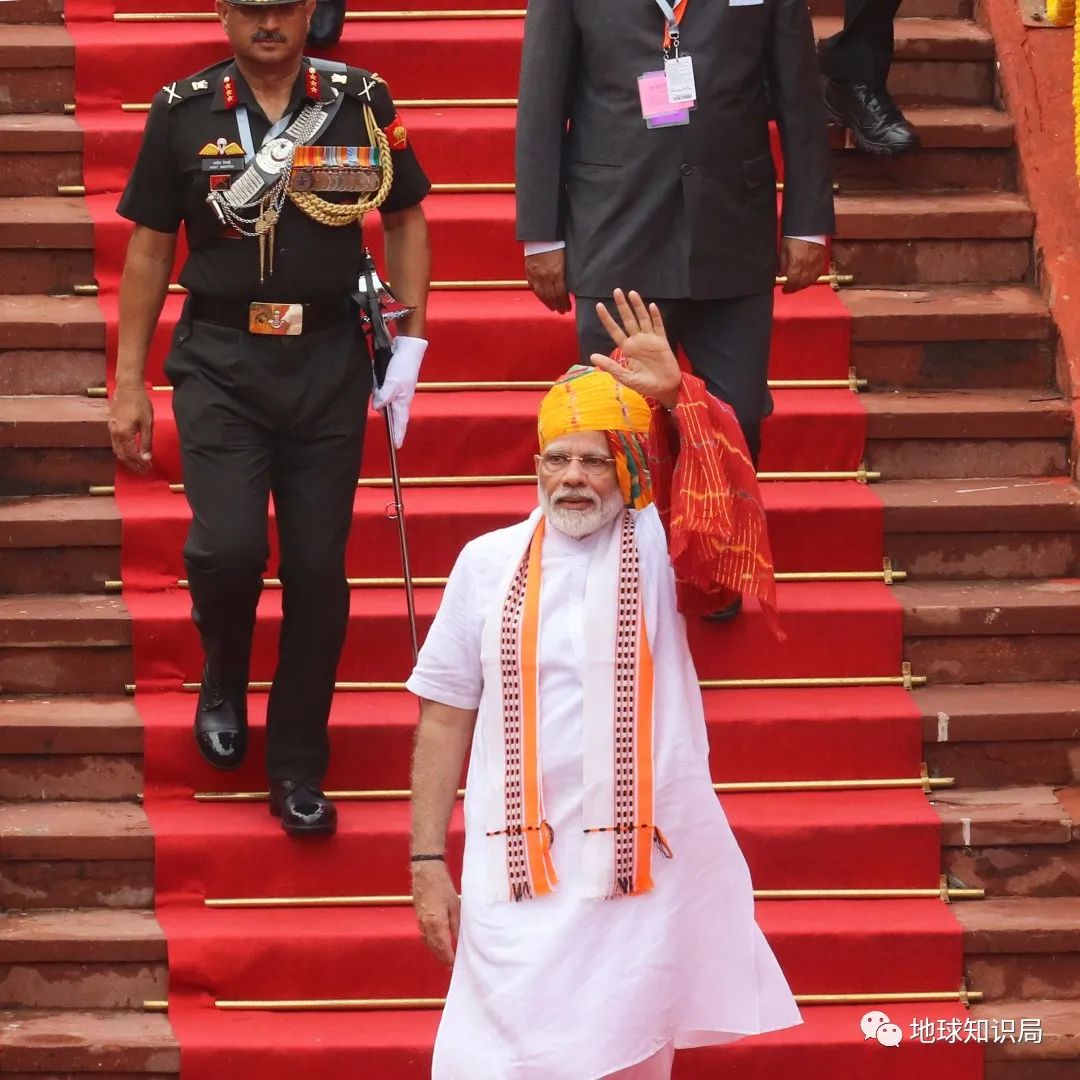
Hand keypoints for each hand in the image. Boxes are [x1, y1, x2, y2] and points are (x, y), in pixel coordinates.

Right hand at [108, 384, 153, 472]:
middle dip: (132, 464)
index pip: (131, 454)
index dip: (139, 463)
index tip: (148, 467)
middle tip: (143, 470)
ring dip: (127, 459)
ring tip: (138, 465)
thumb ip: (146, 442)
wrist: (128, 388)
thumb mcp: (147, 423)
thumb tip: (146, 458)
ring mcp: (111, 430)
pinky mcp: (111, 426)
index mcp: (124, 433)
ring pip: (117, 450)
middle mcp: (115, 434)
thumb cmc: (140, 404)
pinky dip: (122, 451)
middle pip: (122, 455)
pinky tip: (130, 453)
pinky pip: (115, 443)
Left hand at [373, 335, 427, 448]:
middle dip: (387, 418)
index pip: (400, 422)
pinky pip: (381, 390)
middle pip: (391, 413)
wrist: (407, 346)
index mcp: (402, 401)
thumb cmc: (404, 365)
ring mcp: (395, 390)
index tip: (397, 446)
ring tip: (378, 389)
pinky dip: (377, 387)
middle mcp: (399, 398)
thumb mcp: (393, 382)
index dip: (398, 434)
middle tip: (385, 420)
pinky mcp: (390, 382)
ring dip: (379, 397)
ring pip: (384, 401)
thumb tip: (377, 407)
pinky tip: (375, 381)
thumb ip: (385, 395)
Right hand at [412, 860, 459, 966]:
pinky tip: (437, 942)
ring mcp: (420, 922)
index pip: (443, 947)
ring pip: (428, 942)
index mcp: (436, 924)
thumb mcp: (455, 904)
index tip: (454, 966)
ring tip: (445, 957)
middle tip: (450, 966)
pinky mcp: (418, 917)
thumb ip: (456, 924)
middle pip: (433, 947)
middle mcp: (426, 926)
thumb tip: (459, 939)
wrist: (426, 873)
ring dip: (436, 951)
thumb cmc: (442, 886)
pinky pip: (424, 935)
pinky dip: (431, 942)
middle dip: (442, 957)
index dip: (448, 957)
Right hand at [524, 249, 569, 313]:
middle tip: (561, 311)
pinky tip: (541, 297)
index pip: (561, 294)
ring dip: (547, 302)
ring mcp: (535, 274)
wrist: (541, 233)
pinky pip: (533, 286)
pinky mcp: (529, 271)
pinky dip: (538, 294)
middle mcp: (545, 276)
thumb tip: (570, 286)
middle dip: (557, 305)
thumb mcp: (566, 259)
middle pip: (551, 296)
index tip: (567, 308)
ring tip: (552, 307)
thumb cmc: (557, 243)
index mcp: (557, 273)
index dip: (564, 303)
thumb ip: (566, 273)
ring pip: (541, 294)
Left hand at [589, 290, 680, 407]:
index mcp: (627, 349)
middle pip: (628, 320)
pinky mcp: (662, 342)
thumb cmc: (645, 385)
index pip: (614, 330)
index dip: (607, 318)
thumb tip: (593, 356)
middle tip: (616, 291)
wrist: (665, 389)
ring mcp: (650, 340)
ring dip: (638, 306)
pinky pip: (658, 326)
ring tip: (631, 293)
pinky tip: (651, 306)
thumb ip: (611, 366)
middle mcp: (637, 341)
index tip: (599, 306)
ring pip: (642, 319)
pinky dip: (655, 316)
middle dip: (622, 306)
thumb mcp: (625, 377)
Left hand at [779, 238, 827, 293]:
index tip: (785, 290)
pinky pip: (818, 273)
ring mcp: (816, 264)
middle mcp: (807, 267)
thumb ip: (782, 264)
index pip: (792, 283)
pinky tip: (808, 278)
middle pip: (802, 284)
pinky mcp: (822, 260)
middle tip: (791, 289)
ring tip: (798, 285)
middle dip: (795, 288)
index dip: (788, 288)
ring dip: (804, 285)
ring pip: (811, 280)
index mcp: (796, 265)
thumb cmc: (794, 236)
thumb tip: (781, 274)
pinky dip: (812, 278)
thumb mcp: (783, 251)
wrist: (808, 227)